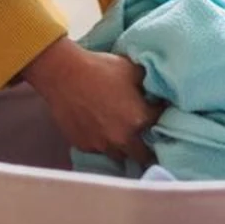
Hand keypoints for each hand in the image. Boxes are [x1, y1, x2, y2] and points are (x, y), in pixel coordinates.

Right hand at [21, 37, 161, 166]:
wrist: (63, 74)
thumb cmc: (100, 68)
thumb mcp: (133, 69)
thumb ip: (149, 84)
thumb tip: (157, 90)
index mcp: (139, 119)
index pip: (161, 124)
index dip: (160, 116)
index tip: (157, 111)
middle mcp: (123, 138)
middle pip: (143, 154)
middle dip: (147, 147)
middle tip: (146, 137)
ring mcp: (102, 144)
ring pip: (120, 155)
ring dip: (124, 148)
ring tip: (122, 135)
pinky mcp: (83, 145)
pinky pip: (99, 150)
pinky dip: (103, 143)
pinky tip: (100, 129)